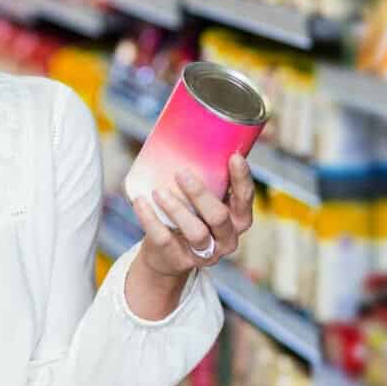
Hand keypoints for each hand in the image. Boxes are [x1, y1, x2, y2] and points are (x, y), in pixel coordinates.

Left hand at [132, 150, 255, 278]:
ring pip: (195, 232)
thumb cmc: (189, 216)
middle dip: (200, 194)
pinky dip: (150, 219)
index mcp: (238, 219)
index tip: (233, 157)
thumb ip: (206, 175)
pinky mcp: (179, 260)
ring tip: (158, 191)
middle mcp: (227, 238)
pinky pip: (164, 240)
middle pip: (218, 217)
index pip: (245, 199)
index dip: (242, 179)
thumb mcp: (202, 200)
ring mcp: (204, 253)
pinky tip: (140, 202)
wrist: (166, 255)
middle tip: (181, 173)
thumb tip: (190, 125)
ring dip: (177, 209)